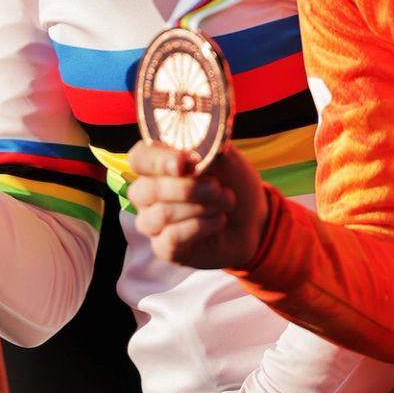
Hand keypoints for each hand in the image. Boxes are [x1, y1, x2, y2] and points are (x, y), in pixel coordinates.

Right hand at [127, 140, 269, 270]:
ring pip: (160, 214)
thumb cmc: (233, 183)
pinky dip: (200, 227)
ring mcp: (153, 222)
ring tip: (225, 203)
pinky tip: (218, 221)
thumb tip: (190, 146)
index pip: (139, 158)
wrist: (254, 219)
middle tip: (216, 187)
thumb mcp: (225, 158)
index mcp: (157, 164)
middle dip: (187, 189)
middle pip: (145, 190)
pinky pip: (171, 238)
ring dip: (199, 208)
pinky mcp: (164, 248)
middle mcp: (147, 193)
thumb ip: (205, 147)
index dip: (157, 161)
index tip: (184, 163)